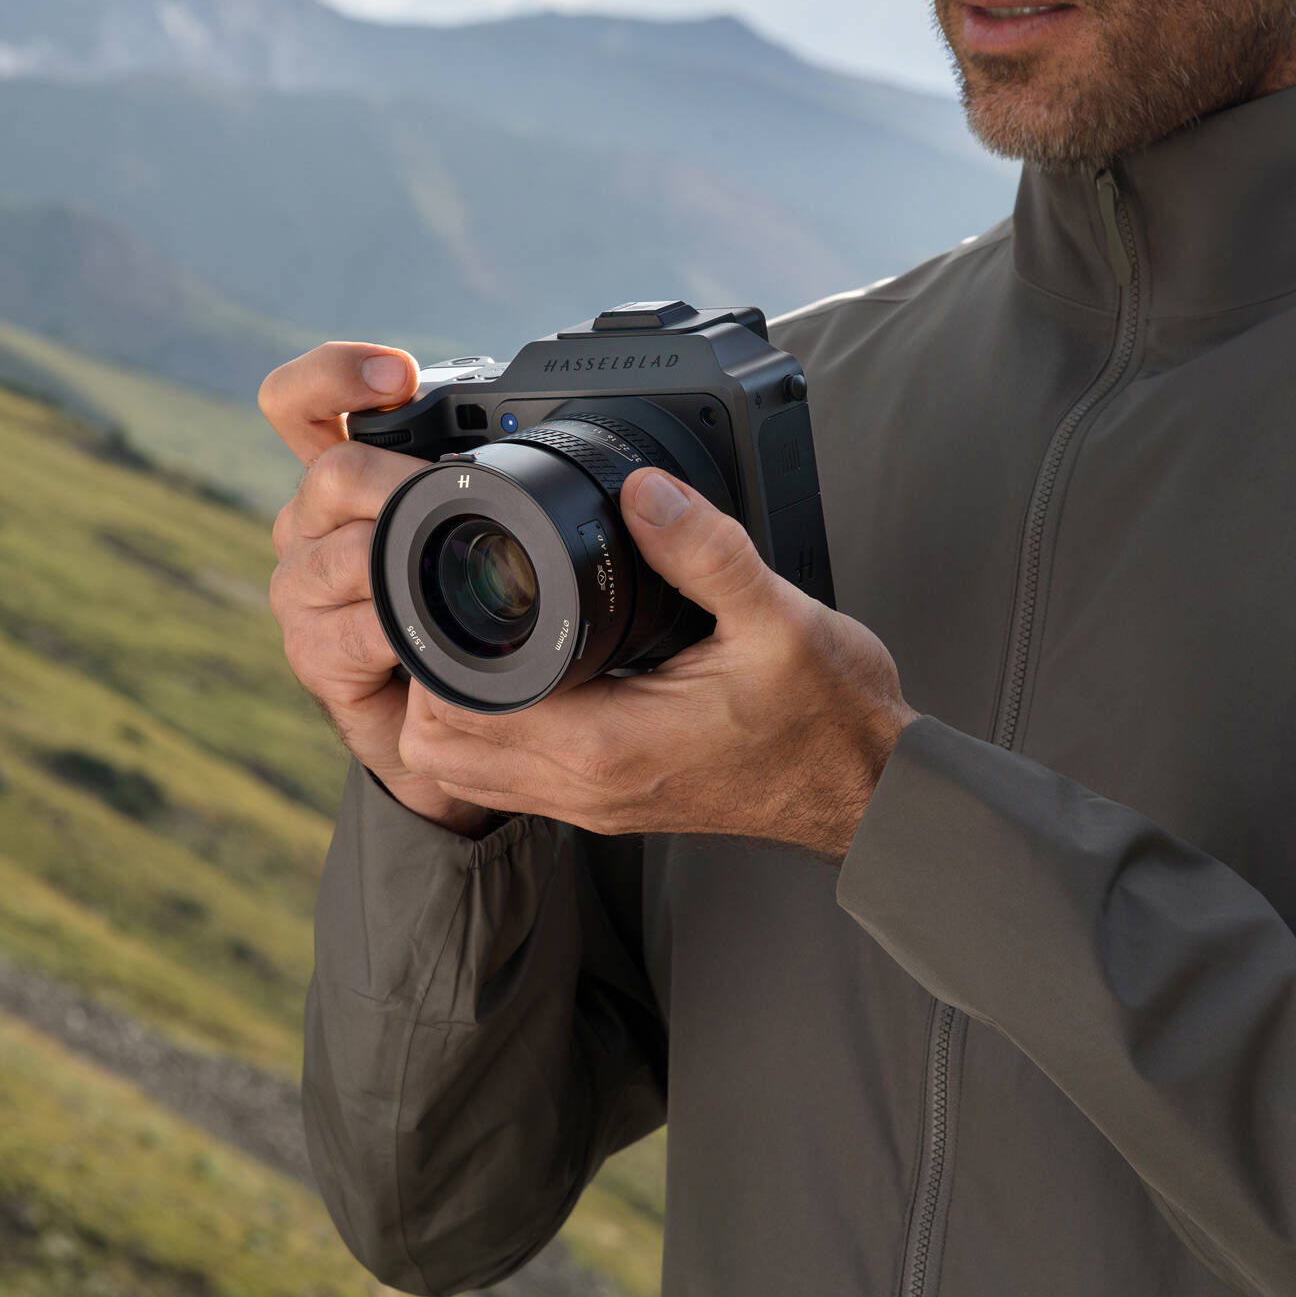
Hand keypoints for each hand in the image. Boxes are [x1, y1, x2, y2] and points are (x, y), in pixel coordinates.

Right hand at [259, 341, 495, 834]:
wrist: (455, 732)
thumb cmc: (475, 618)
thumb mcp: (503, 540)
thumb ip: (529, 493)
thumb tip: (638, 479)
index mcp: (352, 481)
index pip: (302, 404)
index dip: (334, 375)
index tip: (397, 376)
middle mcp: (315, 526)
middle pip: (326, 473)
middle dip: (396, 480)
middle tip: (448, 492)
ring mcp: (308, 589)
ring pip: (330, 553)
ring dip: (393, 561)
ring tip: (442, 573)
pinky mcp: (315, 655)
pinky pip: (341, 633)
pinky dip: (386, 635)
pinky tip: (418, 639)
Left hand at [397, 467, 916, 858]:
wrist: (867, 789)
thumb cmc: (828, 717)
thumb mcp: (776, 615)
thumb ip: (703, 547)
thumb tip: (640, 490)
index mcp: (608, 744)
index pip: (460, 709)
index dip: (439, 647)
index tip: (463, 588)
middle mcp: (586, 786)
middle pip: (437, 748)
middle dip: (429, 677)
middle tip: (464, 610)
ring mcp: (592, 804)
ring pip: (465, 772)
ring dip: (456, 711)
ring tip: (488, 644)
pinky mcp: (607, 806)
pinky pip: (511, 780)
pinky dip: (493, 736)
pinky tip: (528, 684)